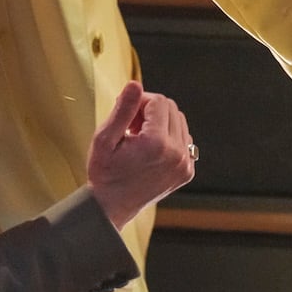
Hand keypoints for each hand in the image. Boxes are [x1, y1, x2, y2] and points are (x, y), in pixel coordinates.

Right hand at [86, 82, 195, 229]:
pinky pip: (184, 139)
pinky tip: (150, 149)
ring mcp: (185, 164)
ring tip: (139, 138)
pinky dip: (169, 137)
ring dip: (160, 123)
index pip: (158, 101)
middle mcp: (176, 154)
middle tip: (130, 126)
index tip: (126, 116)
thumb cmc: (104, 173)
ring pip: (179, 122)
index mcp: (156, 144)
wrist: (111, 206)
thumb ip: (122, 109)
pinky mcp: (187, 172)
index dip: (139, 102)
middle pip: (171, 108)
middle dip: (150, 110)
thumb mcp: (104, 139)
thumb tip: (135, 84)